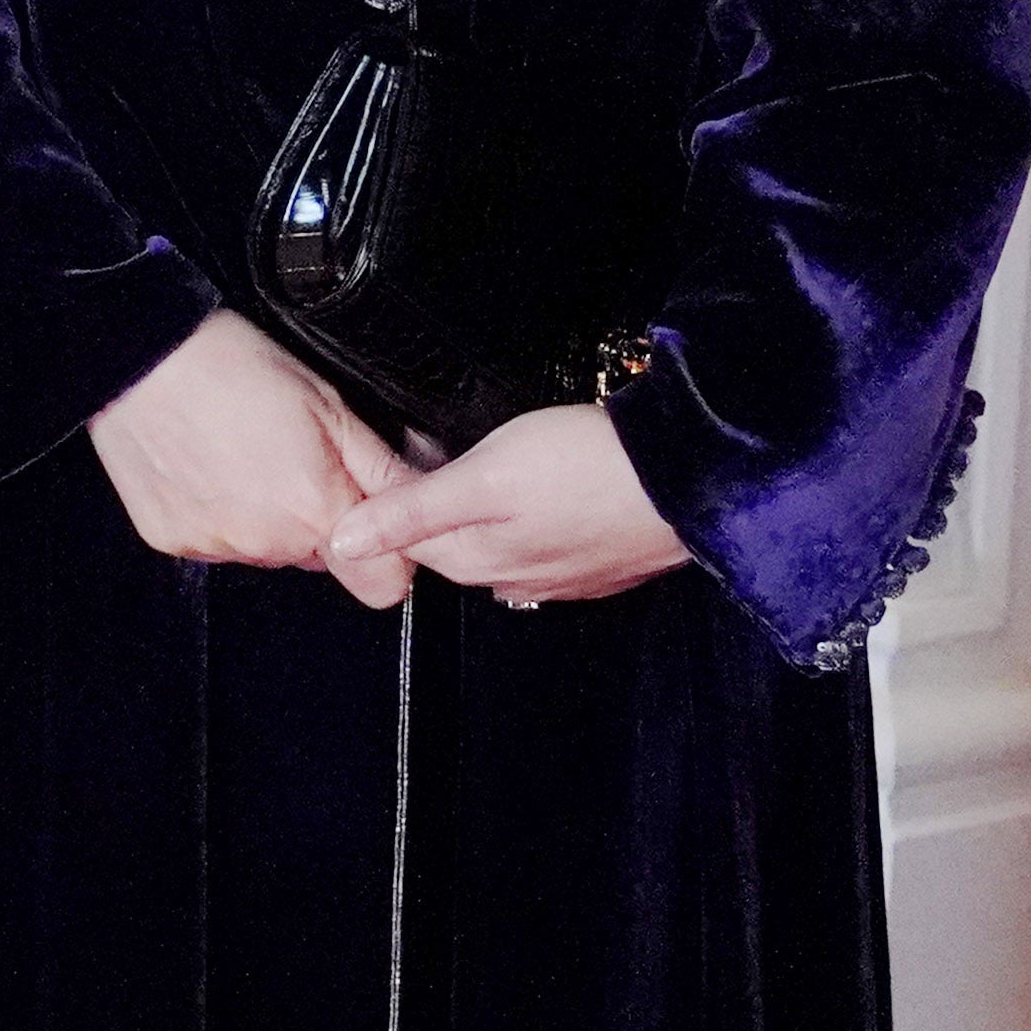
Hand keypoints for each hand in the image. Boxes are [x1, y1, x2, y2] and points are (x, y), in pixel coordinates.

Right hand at [87, 311, 421, 605]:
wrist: (141, 355)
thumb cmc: (231, 367)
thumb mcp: (330, 404)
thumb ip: (384, 468)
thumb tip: (427, 502)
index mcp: (317, 510)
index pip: (384, 587)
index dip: (386, 554)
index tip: (367, 514)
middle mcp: (267, 542)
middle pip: (319, 558)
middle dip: (317, 520)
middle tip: (290, 460)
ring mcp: (215, 546)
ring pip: (266, 549)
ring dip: (264, 517)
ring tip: (242, 455)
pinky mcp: (172, 540)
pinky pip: (214, 542)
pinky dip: (215, 513)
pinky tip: (205, 467)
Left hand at [321, 402, 690, 608]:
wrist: (689, 476)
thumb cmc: (583, 467)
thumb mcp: (483, 479)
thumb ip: (412, 512)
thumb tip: (341, 543)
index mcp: (481, 563)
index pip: (409, 545)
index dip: (393, 501)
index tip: (393, 457)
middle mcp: (520, 581)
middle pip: (454, 545)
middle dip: (435, 507)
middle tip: (438, 450)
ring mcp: (568, 575)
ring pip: (502, 545)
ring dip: (486, 512)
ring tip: (493, 463)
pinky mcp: (606, 560)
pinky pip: (549, 544)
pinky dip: (533, 519)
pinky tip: (544, 487)